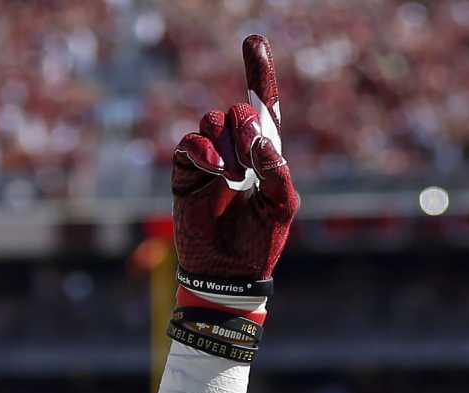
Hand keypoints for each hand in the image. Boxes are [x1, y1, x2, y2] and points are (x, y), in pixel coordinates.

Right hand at [170, 36, 297, 293]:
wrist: (228, 276)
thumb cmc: (260, 244)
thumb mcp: (282, 209)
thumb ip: (278, 172)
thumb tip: (261, 142)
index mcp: (264, 156)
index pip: (263, 107)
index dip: (259, 72)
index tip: (254, 40)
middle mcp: (236, 152)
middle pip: (238, 111)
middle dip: (245, 126)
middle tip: (251, 158)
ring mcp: (210, 161)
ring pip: (213, 122)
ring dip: (226, 143)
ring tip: (232, 177)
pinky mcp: (186, 173)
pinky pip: (190, 143)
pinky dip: (203, 150)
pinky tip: (214, 170)